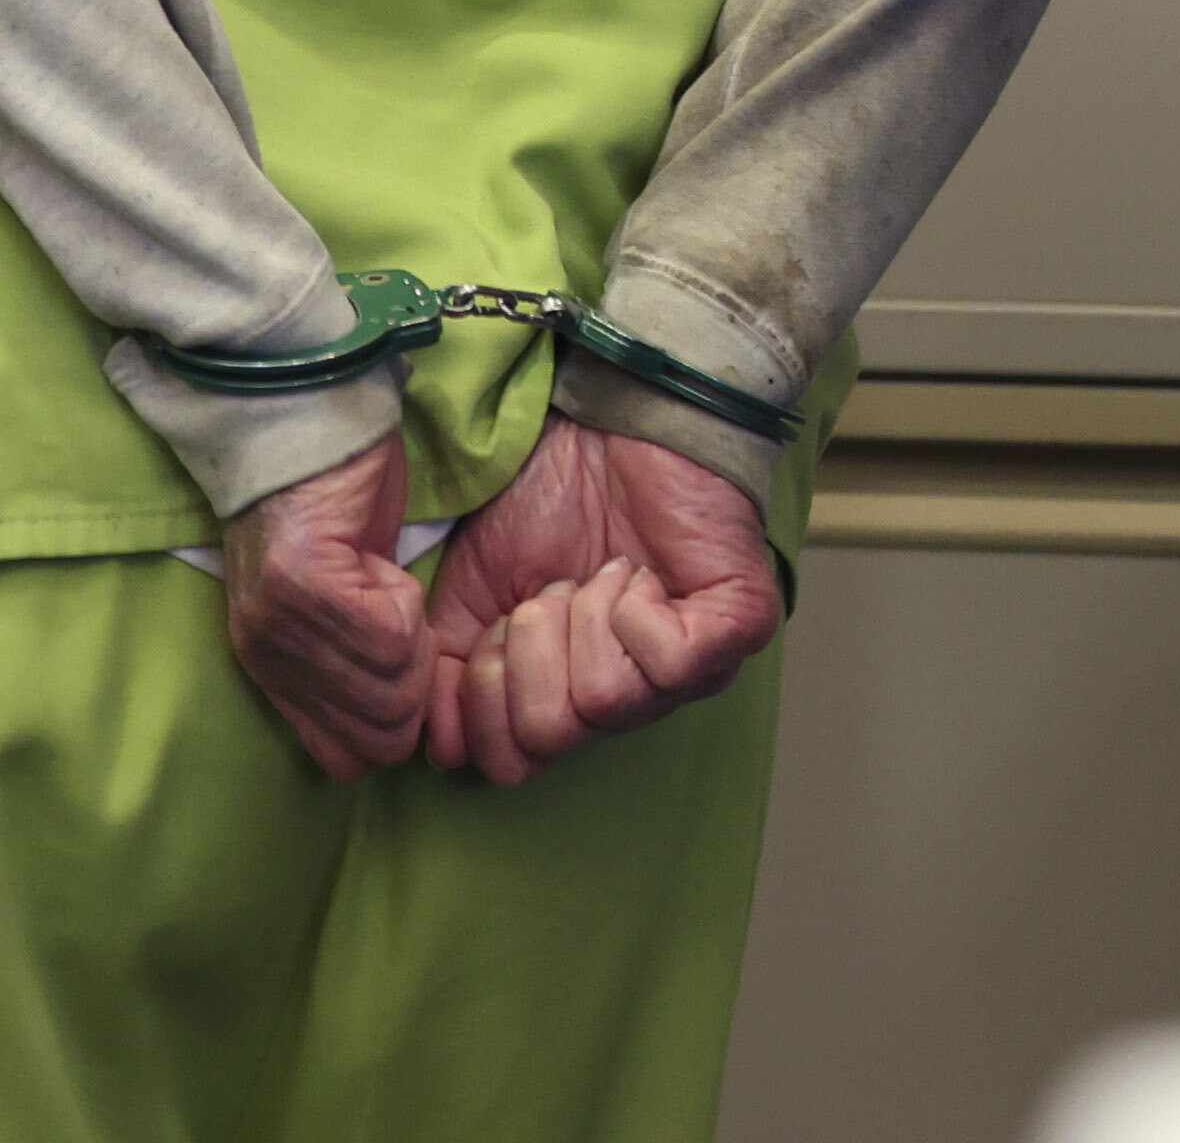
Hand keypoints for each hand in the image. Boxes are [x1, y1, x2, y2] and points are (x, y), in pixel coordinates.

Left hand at [218, 439, 437, 778]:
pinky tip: (381, 561)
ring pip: (391, 687)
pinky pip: (390, 632)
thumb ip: (355, 666)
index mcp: (273, 673)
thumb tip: (400, 729)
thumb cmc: (336, 503)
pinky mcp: (302, 581)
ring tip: (385, 581)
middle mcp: (267, 658)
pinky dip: (405, 600)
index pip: (346, 759)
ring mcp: (279, 623)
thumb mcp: (340, 605)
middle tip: (402, 615)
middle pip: (380, 735)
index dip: (396, 719)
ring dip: (412, 636)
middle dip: (414, 682)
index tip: (407, 659)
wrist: (304, 416)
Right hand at [419, 419, 782, 784]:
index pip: (513, 761)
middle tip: (552, 589)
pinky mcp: (738, 627)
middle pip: (552, 733)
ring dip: (581, 616)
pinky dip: (633, 607)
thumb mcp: (474, 590)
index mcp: (571, 699)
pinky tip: (638, 572)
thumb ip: (448, 669)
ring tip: (598, 571)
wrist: (608, 419)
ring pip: (605, 699)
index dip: (483, 696)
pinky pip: (670, 661)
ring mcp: (692, 673)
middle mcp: (635, 703)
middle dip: (529, 647)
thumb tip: (440, 747)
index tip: (499, 624)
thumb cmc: (546, 499)